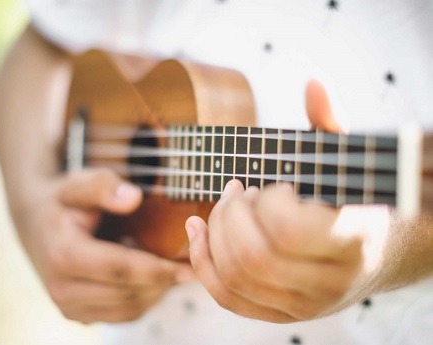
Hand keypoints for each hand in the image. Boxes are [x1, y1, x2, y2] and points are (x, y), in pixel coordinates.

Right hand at [14, 169, 193, 322]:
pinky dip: (145, 299)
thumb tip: (133, 197)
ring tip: (175, 270)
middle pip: (126, 292)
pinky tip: (156, 279)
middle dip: (162, 281)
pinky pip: (122, 315)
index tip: (188, 267)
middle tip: (191, 266)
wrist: (39, 226)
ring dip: (156, 292)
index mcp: (63, 254)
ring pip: (128, 308)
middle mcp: (62, 289)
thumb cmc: (66, 202)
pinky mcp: (80, 316)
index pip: (119, 268)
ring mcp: (69, 307)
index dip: (157, 268)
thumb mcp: (79, 183)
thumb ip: (103, 186)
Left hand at [184, 80, 390, 321]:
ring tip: (227, 204)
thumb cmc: (355, 201)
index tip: (270, 184)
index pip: (289, 229)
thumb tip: (313, 83)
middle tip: (238, 188)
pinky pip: (227, 296)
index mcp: (352, 241)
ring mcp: (303, 305)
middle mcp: (328, 284)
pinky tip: (197, 228)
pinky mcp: (280, 313)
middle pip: (253, 256)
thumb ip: (330, 125)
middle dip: (231, 214)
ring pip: (235, 277)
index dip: (267, 201)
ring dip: (216, 233)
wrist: (378, 253)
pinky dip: (202, 260)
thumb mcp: (347, 163)